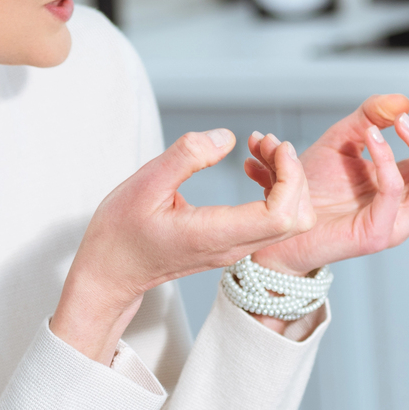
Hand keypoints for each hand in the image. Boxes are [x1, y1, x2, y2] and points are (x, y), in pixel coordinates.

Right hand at [51, 129, 313, 361]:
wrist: (110, 272)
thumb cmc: (121, 233)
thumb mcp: (143, 184)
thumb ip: (186, 157)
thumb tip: (227, 137)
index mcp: (216, 235)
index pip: (282, 215)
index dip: (290, 177)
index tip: (272, 146)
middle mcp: (234, 246)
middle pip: (297, 218)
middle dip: (292, 172)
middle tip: (264, 141)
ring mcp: (236, 247)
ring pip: (289, 218)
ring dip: (284, 178)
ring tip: (257, 147)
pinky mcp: (233, 242)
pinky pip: (272, 218)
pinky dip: (273, 188)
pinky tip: (251, 166)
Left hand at [248, 89, 408, 277]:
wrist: (280, 223)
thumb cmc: (311, 187)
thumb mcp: (342, 138)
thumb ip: (370, 116)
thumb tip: (403, 101)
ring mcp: (399, 222)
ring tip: (403, 121)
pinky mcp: (377, 233)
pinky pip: (394, 192)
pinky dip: (387, 159)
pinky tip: (371, 136)